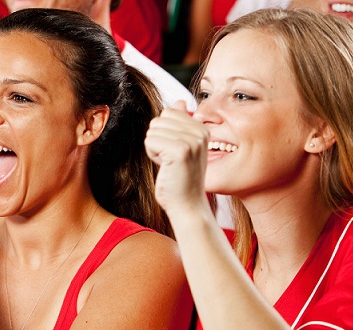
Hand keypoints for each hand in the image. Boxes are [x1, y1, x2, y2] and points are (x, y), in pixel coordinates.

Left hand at [144, 101, 210, 217]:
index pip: (169, 112)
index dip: (164, 133)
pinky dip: (152, 155)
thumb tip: (178, 102)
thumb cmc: (181, 179)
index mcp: (202, 128)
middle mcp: (200, 131)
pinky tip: (165, 167)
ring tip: (169, 164)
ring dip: (154, 149)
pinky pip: (150, 141)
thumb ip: (180, 124)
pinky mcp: (180, 151)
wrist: (187, 205)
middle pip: (159, 120)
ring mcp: (192, 140)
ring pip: (153, 130)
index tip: (174, 152)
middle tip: (170, 160)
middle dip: (157, 140)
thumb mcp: (182, 147)